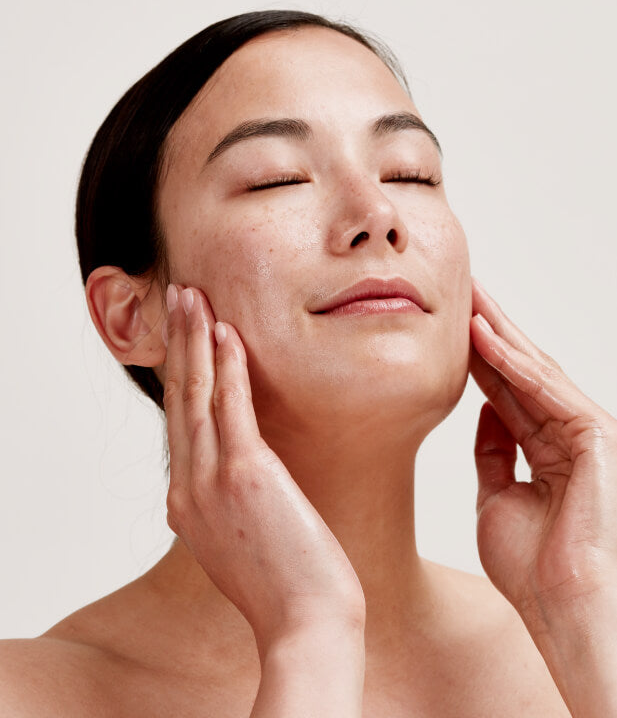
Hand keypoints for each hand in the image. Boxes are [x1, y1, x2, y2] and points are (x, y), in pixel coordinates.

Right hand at [162, 284, 364, 655]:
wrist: (305, 623)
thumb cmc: (286, 583)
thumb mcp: (242, 538)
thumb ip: (229, 502)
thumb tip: (238, 475)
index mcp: (186, 503)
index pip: (181, 424)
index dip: (181, 375)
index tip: (187, 339)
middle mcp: (186, 489)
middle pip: (178, 399)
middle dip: (177, 343)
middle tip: (179, 296)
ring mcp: (210, 481)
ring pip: (195, 394)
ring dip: (193, 338)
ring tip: (192, 295)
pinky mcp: (243, 475)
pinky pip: (229, 407)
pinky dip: (225, 365)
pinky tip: (225, 331)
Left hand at [469, 278, 616, 626]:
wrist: (562, 607)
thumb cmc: (532, 567)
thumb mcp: (496, 499)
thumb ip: (493, 454)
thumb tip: (485, 413)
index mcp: (546, 449)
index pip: (506, 390)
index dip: (476, 357)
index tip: (447, 327)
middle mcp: (567, 433)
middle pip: (521, 370)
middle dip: (489, 329)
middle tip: (461, 291)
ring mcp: (583, 431)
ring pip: (534, 369)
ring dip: (498, 331)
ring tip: (468, 296)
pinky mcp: (595, 434)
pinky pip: (546, 389)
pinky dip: (513, 361)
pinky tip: (483, 335)